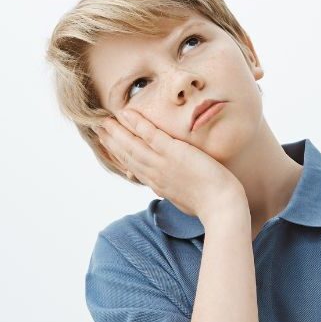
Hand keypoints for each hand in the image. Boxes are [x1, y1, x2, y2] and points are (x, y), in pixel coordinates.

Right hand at [95, 109, 245, 222]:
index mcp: (159, 184)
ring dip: (117, 132)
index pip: (135, 167)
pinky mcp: (173, 153)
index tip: (110, 146)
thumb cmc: (210, 206)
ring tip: (105, 120)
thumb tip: (166, 191)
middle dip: (112, 142)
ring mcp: (163, 163)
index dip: (119, 155)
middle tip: (99, 129)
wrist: (221, 208)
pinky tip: (126, 113)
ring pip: (133, 145)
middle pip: (128, 156)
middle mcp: (156, 174)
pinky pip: (150, 135)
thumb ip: (174, 191)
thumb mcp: (185, 199)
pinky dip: (137, 123)